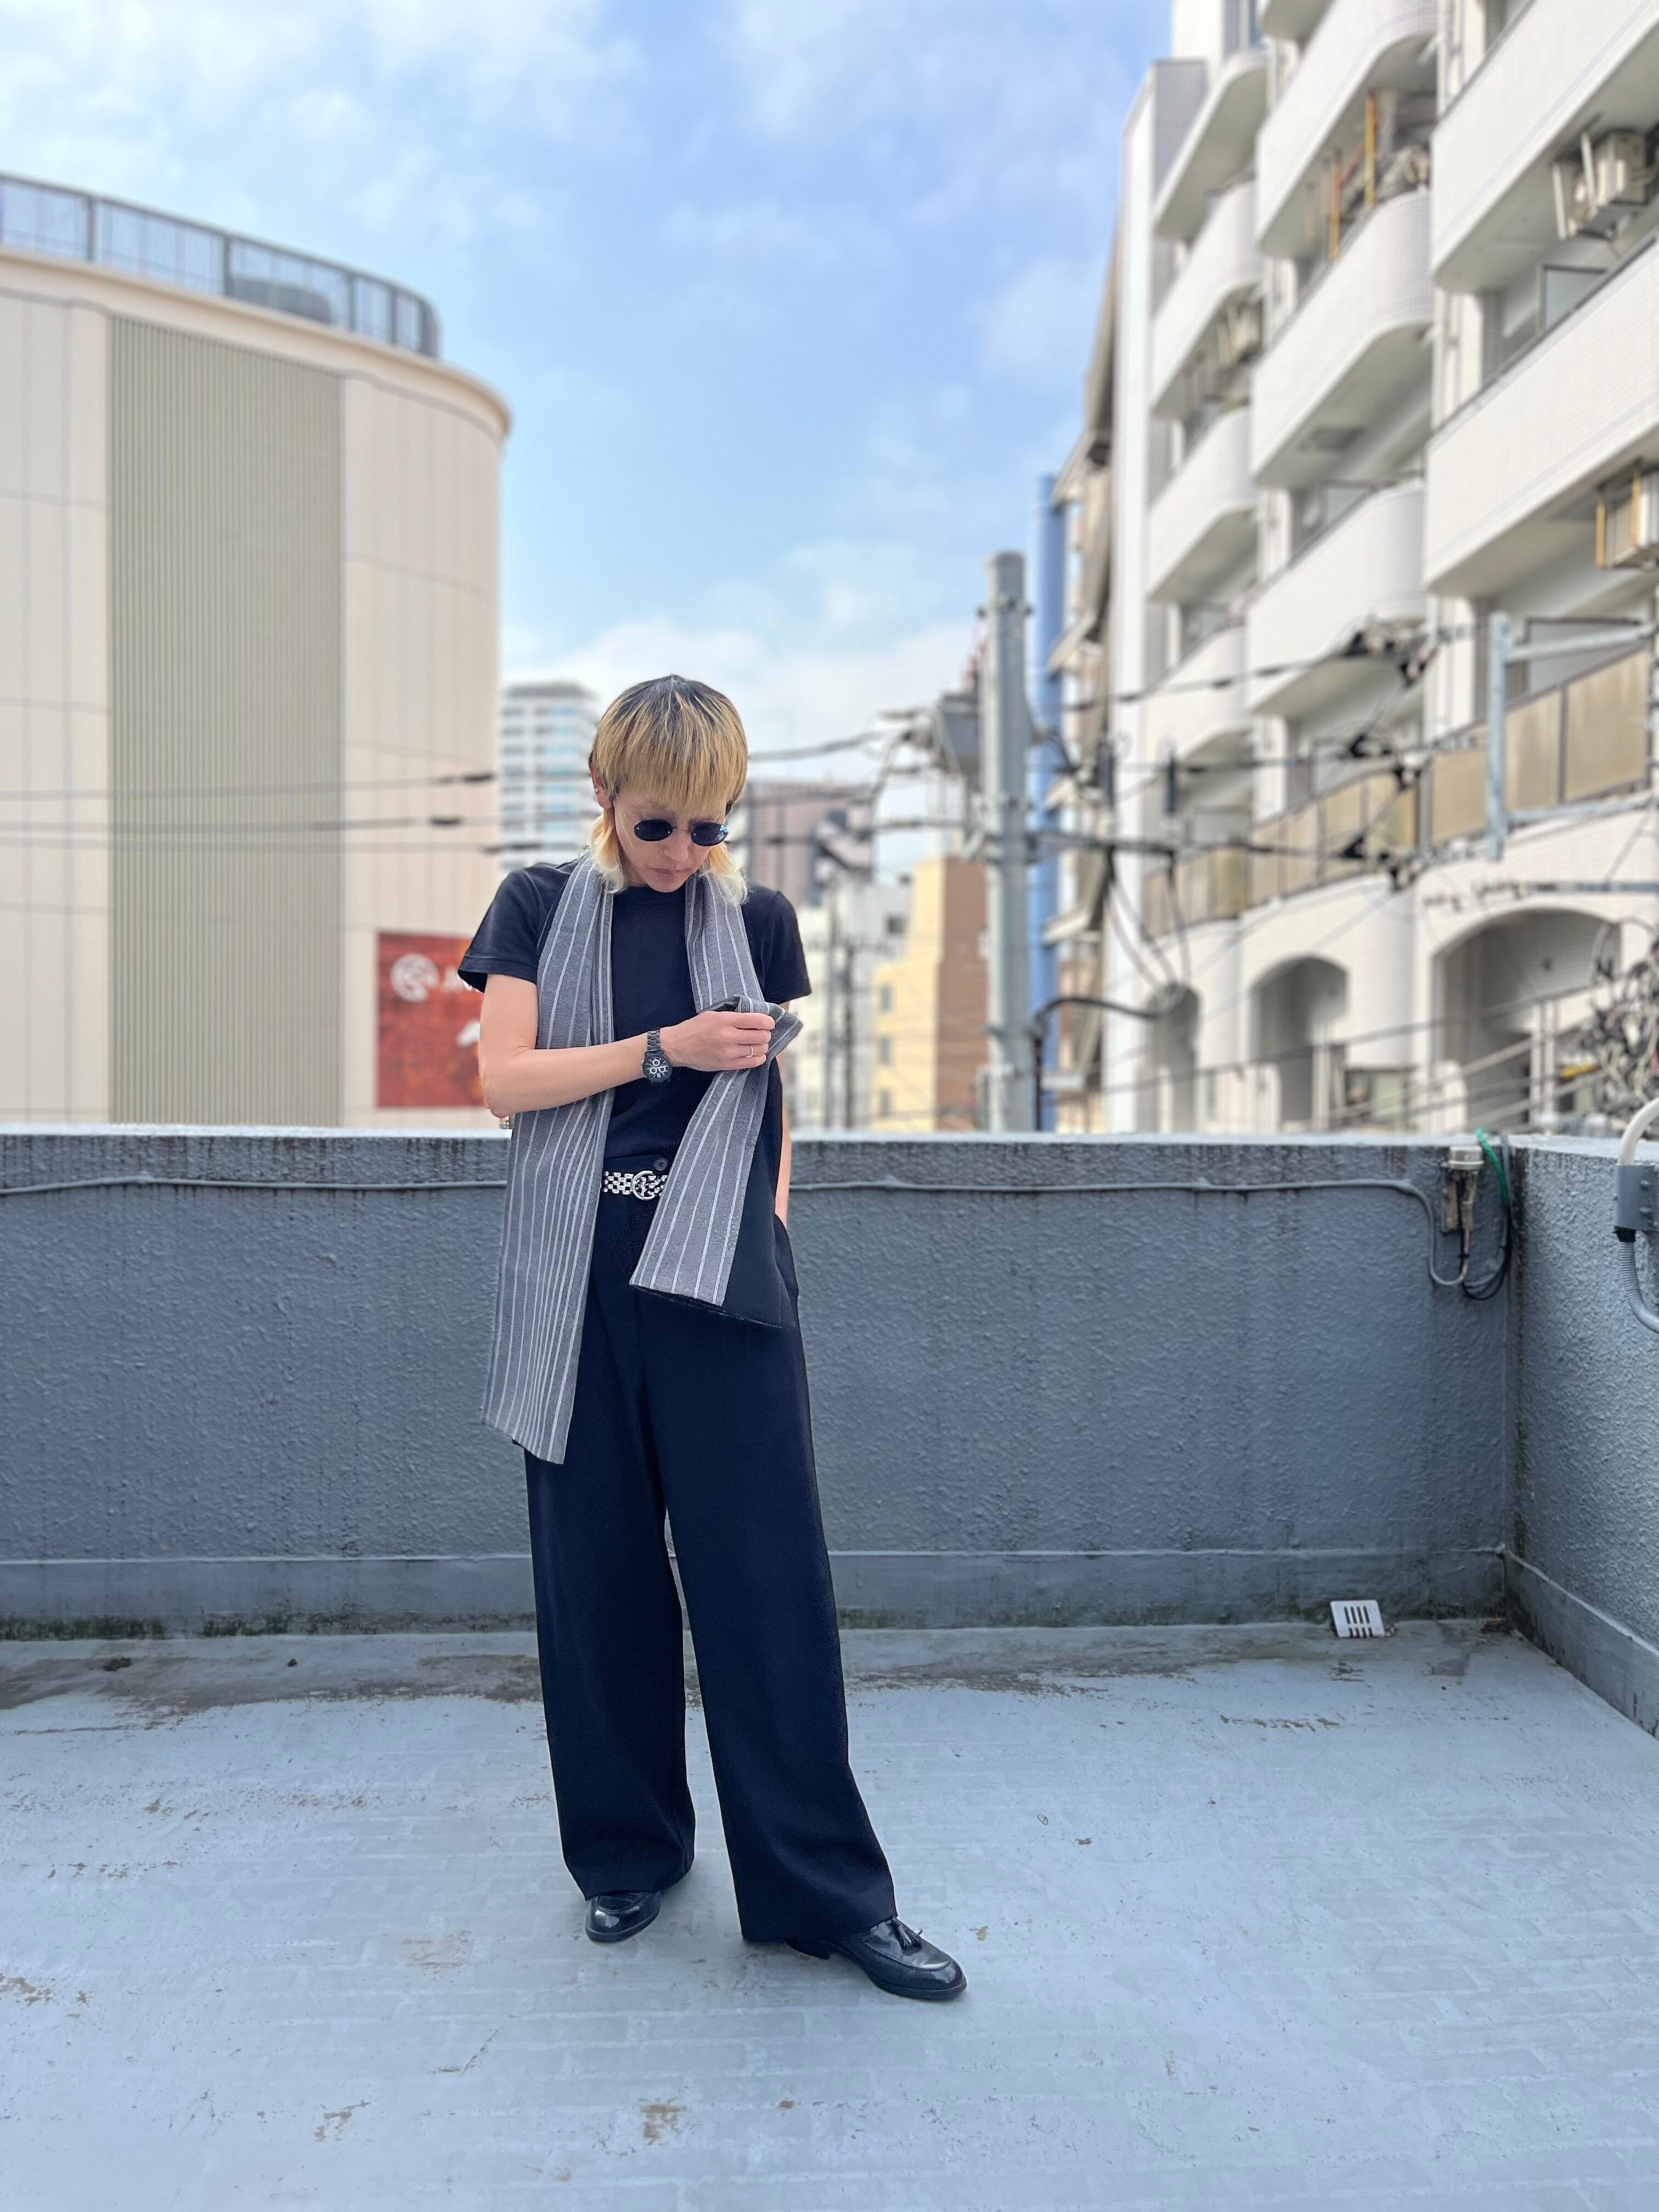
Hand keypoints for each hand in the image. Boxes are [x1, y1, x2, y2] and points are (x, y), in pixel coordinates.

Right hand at [661, 1009, 775, 1071]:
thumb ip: (734, 1016)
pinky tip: (756, 1054)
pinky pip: (752, 1063)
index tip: (769, 1023)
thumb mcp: (714, 1014)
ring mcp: (729, 1053)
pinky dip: (759, 1058)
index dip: (768, 1022)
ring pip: (759, 1050)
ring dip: (762, 1046)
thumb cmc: (695, 1028)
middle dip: (766, 1034)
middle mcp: (729, 1037)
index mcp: (726, 1020)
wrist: (677, 1046)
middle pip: (762, 1036)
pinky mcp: (727, 1065)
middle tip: (762, 1033)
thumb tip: (756, 1018)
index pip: (758, 1020)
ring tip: (758, 1043)